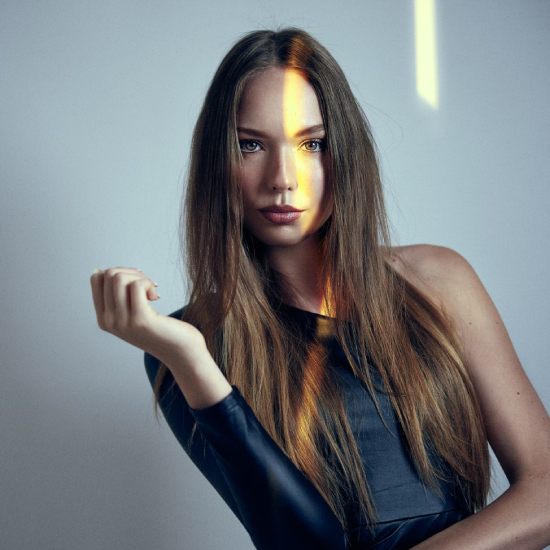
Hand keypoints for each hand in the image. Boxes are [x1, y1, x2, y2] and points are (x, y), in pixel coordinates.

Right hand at [90, 267, 207, 366]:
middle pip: (109, 275)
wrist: (180, 351)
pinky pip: (137, 286)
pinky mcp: (140, 319)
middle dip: (132, 273)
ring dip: (140, 278)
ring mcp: (122, 321)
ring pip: (120, 278)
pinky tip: (155, 297)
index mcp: (103, 318)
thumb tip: (102, 271)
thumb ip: (118, 297)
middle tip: (147, 286)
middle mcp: (108, 321)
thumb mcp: (131, 314)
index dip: (118, 272)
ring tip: (151, 292)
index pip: (96, 279)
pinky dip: (148, 284)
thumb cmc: (160, 329)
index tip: (135, 282)